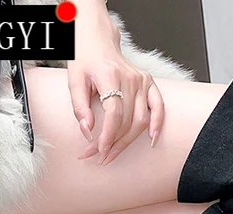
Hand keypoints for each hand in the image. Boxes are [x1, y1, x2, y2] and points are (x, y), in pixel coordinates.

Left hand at [67, 4, 163, 163]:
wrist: (97, 38)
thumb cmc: (84, 59)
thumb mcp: (73, 80)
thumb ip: (79, 107)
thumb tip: (88, 132)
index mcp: (110, 75)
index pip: (114, 114)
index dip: (107, 135)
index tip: (98, 150)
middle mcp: (130, 78)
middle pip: (127, 121)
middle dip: (114, 143)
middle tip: (100, 157)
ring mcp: (142, 80)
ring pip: (140, 120)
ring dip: (128, 141)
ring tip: (114, 153)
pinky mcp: (148, 82)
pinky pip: (158, 107)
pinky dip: (157, 125)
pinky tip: (152, 140)